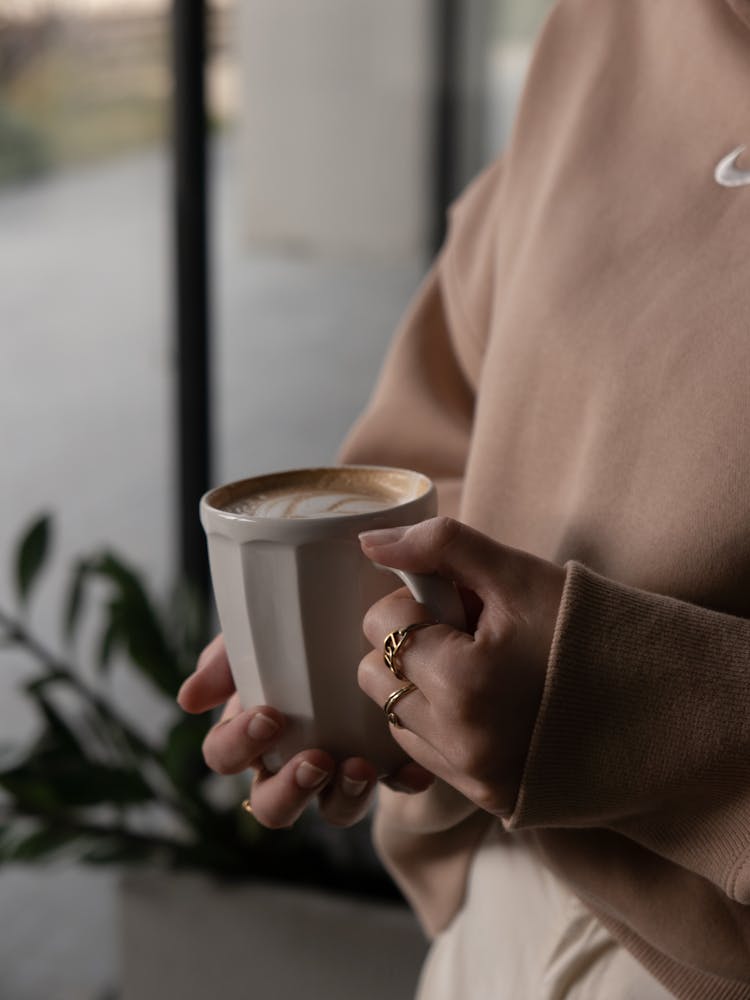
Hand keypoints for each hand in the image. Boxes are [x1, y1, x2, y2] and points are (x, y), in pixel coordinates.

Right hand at [177, 635, 432, 828]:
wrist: (375, 613)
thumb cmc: (305, 624)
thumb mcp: (265, 632)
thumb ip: (226, 657)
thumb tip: (189, 700)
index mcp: (253, 727)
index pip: (224, 756)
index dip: (238, 746)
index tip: (270, 716)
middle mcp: (291, 759)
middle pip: (270, 806)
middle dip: (288, 791)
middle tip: (317, 759)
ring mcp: (341, 770)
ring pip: (332, 813)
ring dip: (344, 798)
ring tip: (362, 767)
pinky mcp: (389, 765)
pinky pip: (395, 788)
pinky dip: (402, 780)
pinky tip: (412, 768)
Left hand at [358, 516, 564, 816]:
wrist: (658, 704)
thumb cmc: (587, 631)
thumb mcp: (519, 575)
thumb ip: (441, 546)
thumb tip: (370, 543)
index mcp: (462, 681)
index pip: (380, 625)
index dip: (413, 602)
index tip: (457, 603)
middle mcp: (458, 741)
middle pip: (374, 676)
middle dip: (407, 646)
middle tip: (462, 635)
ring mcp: (471, 776)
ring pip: (393, 718)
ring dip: (418, 688)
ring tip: (477, 671)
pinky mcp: (485, 797)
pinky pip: (423, 755)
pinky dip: (437, 724)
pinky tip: (483, 705)